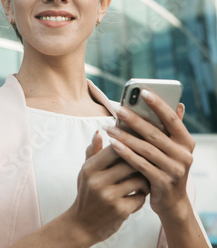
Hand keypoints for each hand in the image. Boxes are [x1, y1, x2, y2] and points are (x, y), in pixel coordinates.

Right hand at [67, 131, 149, 244]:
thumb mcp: (85, 172)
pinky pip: (141, 197)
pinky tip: (138, 196)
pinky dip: (142, 196)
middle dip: (140, 163)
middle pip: (130, 163)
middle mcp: (97, 181)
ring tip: (143, 181)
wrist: (83, 224)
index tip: (139, 143)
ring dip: (144, 180)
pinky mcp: (120, 210)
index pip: (115, 148)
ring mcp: (109, 196)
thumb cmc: (87, 193)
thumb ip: (93, 152)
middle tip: (146, 163)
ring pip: (139, 180)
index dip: (129, 145)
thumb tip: (99, 132)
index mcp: (89, 169)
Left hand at [105, 90, 194, 220]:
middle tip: (117, 109)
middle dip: (134, 120)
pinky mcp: (163, 183)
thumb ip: (171, 129)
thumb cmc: (166, 168)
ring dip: (125, 137)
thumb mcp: (172, 149)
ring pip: (146, 149)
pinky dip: (126, 154)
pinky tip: (113, 145)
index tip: (143, 91)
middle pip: (155, 133)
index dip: (159, 105)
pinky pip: (141, 165)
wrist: (171, 203)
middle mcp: (184, 155)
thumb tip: (178, 104)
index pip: (172, 120)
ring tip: (109, 128)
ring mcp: (175, 170)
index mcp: (186, 142)